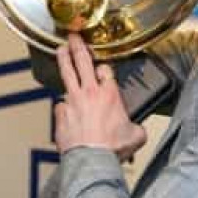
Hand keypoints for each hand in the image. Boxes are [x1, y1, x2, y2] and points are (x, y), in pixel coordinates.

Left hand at [55, 33, 146, 161]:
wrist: (92, 160)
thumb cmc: (112, 148)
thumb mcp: (135, 136)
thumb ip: (136, 127)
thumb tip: (137, 131)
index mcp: (110, 94)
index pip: (106, 70)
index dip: (104, 68)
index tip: (103, 69)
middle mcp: (90, 93)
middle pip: (82, 62)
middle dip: (78, 46)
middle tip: (74, 37)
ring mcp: (73, 102)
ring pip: (67, 74)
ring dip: (63, 61)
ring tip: (61, 51)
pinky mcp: (61, 114)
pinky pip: (60, 104)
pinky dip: (62, 106)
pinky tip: (64, 109)